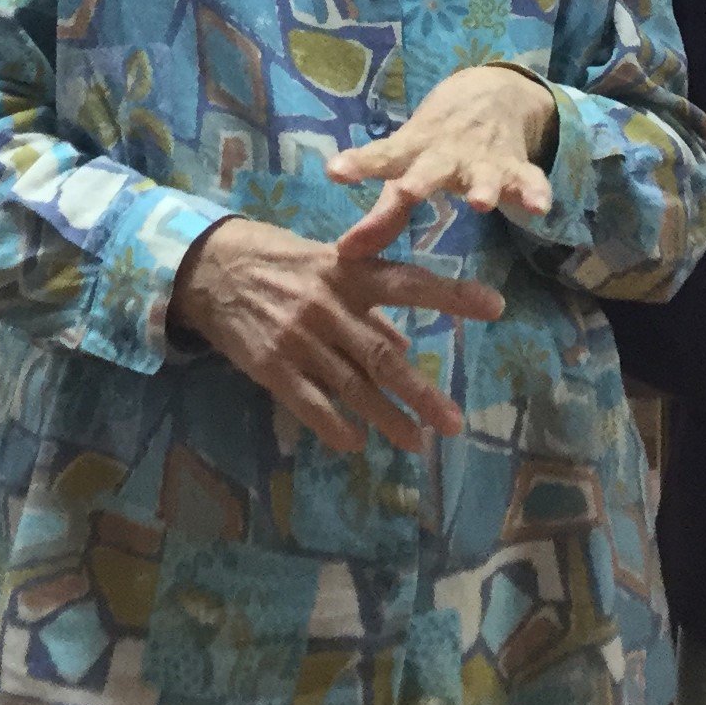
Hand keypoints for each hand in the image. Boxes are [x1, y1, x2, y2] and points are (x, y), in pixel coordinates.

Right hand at [167, 217, 504, 456]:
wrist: (211, 267)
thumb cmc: (281, 260)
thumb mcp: (329, 262)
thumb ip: (368, 301)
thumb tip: (404, 345)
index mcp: (350, 270)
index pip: (410, 282)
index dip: (452, 294)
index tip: (495, 306)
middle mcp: (330, 304)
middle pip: (384, 354)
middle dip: (421, 391)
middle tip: (454, 422)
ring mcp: (300, 337)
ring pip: (353, 386)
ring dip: (387, 418)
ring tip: (416, 442)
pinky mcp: (271, 365)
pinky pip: (310, 404)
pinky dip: (334, 427)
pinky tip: (355, 444)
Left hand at [326, 66, 557, 260]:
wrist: (491, 92)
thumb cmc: (436, 141)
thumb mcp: (409, 168)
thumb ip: (381, 217)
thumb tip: (343, 256)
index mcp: (415, 151)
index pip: (382, 157)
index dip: (359, 164)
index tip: (335, 172)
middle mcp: (446, 153)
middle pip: (432, 167)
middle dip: (422, 181)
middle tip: (409, 191)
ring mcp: (483, 158)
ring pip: (483, 174)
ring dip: (483, 187)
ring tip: (480, 203)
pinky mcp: (516, 166)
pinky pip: (528, 179)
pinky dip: (535, 191)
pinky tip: (540, 208)